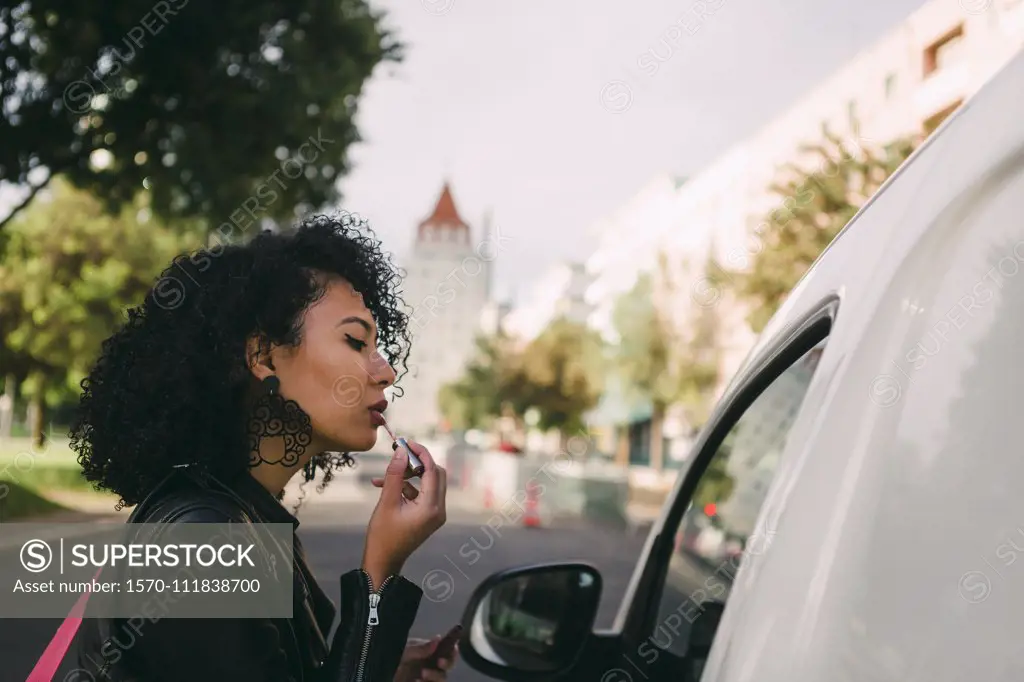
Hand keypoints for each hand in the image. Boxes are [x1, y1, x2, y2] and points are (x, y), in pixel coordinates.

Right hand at [362, 441, 446, 587]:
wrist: (383, 561)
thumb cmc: (383, 536)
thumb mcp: (386, 502)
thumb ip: (394, 475)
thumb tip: (401, 452)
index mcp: (432, 507)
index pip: (432, 470)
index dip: (420, 453)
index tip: (406, 442)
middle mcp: (439, 510)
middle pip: (435, 474)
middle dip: (416, 463)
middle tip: (398, 455)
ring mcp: (435, 514)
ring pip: (428, 483)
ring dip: (408, 476)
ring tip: (384, 478)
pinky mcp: (429, 516)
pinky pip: (422, 493)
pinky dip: (407, 487)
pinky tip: (385, 487)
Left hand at [393, 636, 458, 681]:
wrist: (378, 671)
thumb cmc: (390, 656)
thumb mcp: (403, 650)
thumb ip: (420, 648)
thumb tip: (438, 639)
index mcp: (428, 652)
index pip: (447, 650)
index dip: (452, 650)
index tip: (453, 649)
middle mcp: (430, 664)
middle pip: (448, 666)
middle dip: (448, 663)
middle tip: (440, 662)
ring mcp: (426, 677)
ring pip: (442, 679)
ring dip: (436, 676)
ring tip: (422, 675)